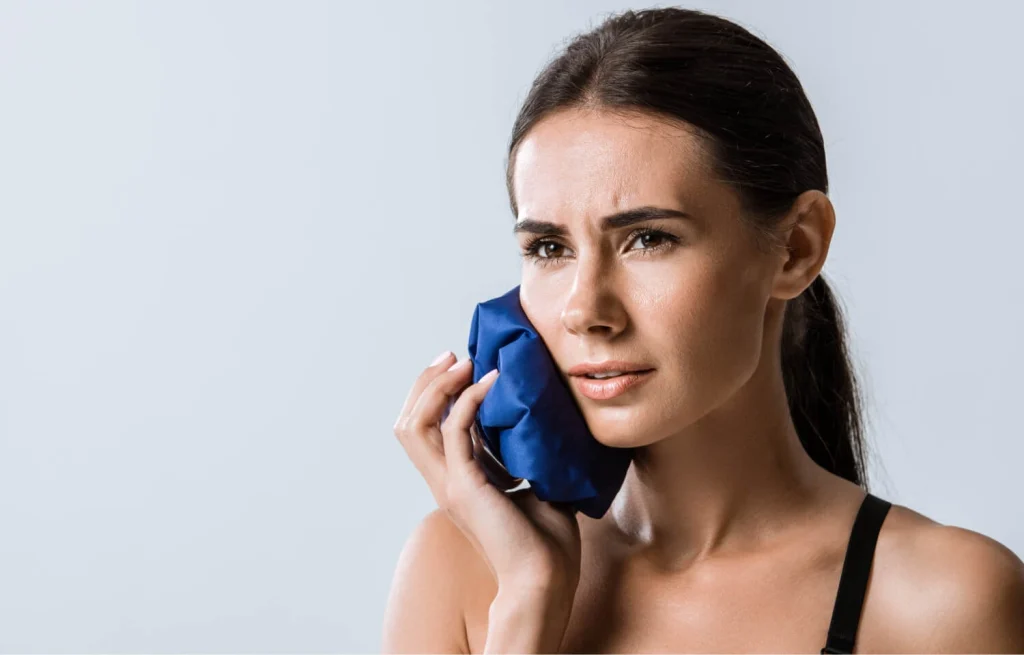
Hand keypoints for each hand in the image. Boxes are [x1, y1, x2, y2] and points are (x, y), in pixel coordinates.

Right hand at [393, 351, 581, 593]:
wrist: (545, 580)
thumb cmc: (547, 543)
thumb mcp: (533, 486)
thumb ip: (523, 457)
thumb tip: (538, 422)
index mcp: (456, 482)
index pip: (425, 429)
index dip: (436, 394)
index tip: (462, 366)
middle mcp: (444, 482)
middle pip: (408, 422)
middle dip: (426, 383)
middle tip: (453, 356)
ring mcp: (450, 485)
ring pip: (415, 424)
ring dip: (437, 387)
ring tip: (463, 362)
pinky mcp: (466, 487)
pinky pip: (454, 431)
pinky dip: (470, 399)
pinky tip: (492, 381)